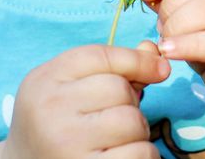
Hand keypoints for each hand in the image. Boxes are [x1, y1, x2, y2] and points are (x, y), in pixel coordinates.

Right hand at [2, 42, 169, 158]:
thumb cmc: (56, 123)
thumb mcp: (69, 87)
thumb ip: (112, 68)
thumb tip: (159, 59)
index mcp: (44, 80)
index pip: (101, 56)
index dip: (138, 60)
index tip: (160, 69)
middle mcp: (50, 109)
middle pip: (120, 89)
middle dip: (130, 102)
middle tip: (113, 118)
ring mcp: (66, 143)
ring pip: (133, 122)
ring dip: (137, 131)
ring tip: (115, 139)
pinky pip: (140, 153)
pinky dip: (142, 154)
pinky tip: (120, 156)